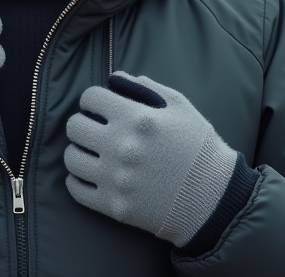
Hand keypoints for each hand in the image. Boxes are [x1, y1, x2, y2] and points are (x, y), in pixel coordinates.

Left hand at [63, 72, 239, 247]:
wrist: (213, 198)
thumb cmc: (198, 147)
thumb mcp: (180, 107)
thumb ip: (147, 88)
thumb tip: (115, 79)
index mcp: (138, 119)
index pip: (90, 97)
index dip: (94, 98)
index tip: (100, 106)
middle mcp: (122, 147)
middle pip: (74, 126)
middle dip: (83, 121)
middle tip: (94, 127)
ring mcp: (116, 179)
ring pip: (71, 158)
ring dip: (79, 150)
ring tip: (92, 152)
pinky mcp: (114, 205)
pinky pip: (75, 190)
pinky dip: (78, 180)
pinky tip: (92, 174)